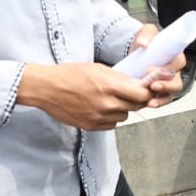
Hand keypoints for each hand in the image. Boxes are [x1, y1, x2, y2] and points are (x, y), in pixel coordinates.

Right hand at [17, 62, 154, 129]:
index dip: (148, 92)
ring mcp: (98, 117)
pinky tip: (103, 108)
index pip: (142, 95)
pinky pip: (111, 125)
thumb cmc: (70, 74)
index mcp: (110, 87)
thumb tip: (137, 84)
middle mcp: (106, 104)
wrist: (47, 88)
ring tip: (112, 99)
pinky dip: (111, 118)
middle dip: (137, 100)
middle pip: (135, 107)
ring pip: (124, 117)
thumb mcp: (98, 68)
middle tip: (132, 94)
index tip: (147, 89)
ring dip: (123, 109)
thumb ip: (119, 78)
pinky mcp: (90, 126)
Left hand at [130, 24, 185, 107]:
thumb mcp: (146, 32)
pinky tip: (148, 104)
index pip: (179, 62)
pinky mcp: (158, 91)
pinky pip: (162, 100)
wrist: (134, 51)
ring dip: (161, 98)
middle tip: (153, 85)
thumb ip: (146, 35)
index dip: (168, 68)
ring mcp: (167, 82)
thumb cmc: (145, 40)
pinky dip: (157, 103)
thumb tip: (143, 43)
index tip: (152, 69)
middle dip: (166, 85)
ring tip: (150, 101)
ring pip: (171, 93)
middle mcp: (173, 71)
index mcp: (174, 55)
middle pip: (177, 81)